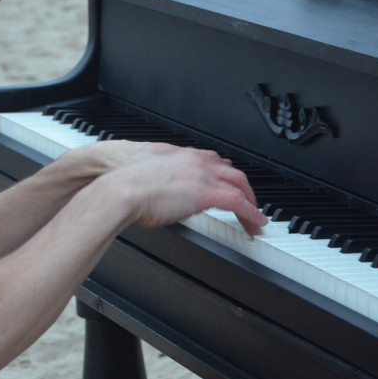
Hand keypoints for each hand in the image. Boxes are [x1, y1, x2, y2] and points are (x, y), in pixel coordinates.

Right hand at [103, 144, 266, 235]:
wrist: (122, 189)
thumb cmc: (127, 186)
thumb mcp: (148, 177)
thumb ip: (162, 181)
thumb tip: (165, 194)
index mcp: (182, 155)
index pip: (214, 162)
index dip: (225, 176)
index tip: (229, 186)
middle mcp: (197, 160)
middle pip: (232, 172)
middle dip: (244, 189)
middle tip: (249, 203)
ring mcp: (204, 174)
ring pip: (239, 185)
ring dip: (250, 202)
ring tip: (254, 218)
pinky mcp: (208, 193)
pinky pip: (238, 202)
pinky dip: (250, 213)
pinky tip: (254, 223)